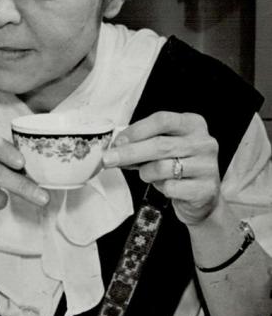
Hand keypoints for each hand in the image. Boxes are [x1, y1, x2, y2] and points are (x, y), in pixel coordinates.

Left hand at [102, 111, 220, 224]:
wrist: (201, 195)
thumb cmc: (176, 166)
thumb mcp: (162, 148)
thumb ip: (143, 143)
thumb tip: (114, 148)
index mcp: (192, 124)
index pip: (162, 120)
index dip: (136, 130)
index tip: (117, 142)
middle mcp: (204, 142)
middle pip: (160, 145)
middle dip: (129, 153)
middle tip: (108, 160)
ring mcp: (207, 165)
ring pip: (162, 167)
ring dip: (146, 173)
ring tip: (148, 174)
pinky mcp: (205, 188)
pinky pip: (170, 187)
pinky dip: (161, 188)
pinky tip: (165, 186)